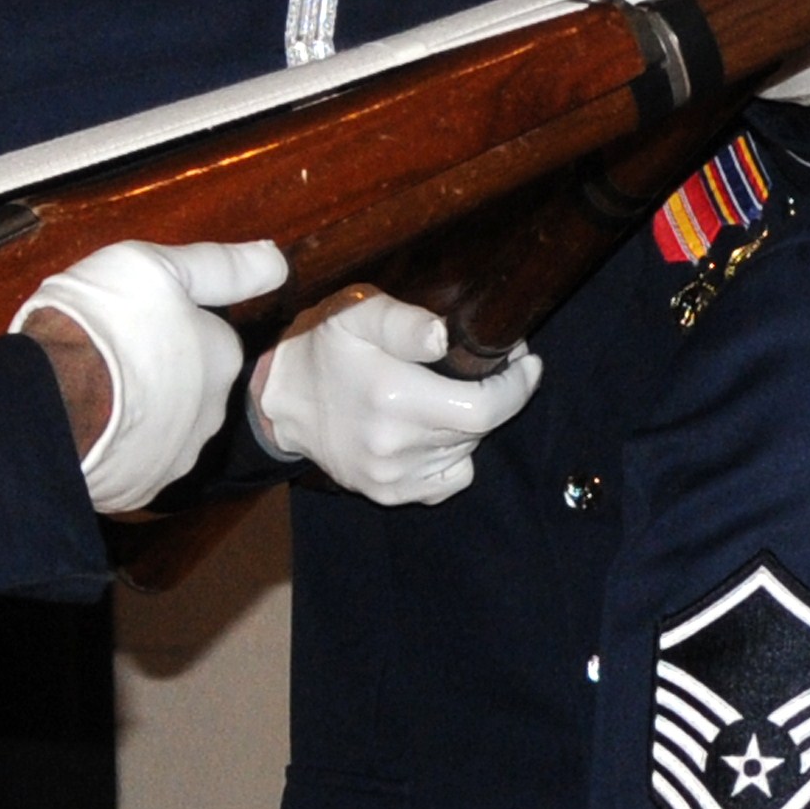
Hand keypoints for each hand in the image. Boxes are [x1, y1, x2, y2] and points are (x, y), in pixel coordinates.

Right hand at [10, 238, 286, 513]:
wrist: (54, 394)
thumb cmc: (106, 321)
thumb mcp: (161, 267)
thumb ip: (223, 267)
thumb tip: (277, 261)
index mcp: (223, 357)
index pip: (209, 340)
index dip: (169, 326)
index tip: (133, 320)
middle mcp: (212, 413)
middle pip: (186, 388)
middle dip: (156, 376)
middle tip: (107, 354)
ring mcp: (177, 456)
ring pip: (159, 431)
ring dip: (135, 416)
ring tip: (91, 392)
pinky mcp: (140, 489)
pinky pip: (129, 466)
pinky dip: (112, 451)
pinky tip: (85, 429)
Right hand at [248, 290, 543, 507]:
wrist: (281, 400)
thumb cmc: (323, 346)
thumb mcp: (355, 314)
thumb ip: (403, 323)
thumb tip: (445, 336)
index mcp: (393, 397)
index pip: (484, 408)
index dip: (517, 387)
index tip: (528, 363)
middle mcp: (395, 445)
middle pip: (480, 428)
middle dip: (493, 396)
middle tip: (482, 369)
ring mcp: (392, 476)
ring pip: (466, 451)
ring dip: (467, 424)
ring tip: (439, 395)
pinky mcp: (390, 493)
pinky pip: (450, 479)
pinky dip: (452, 455)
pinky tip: (426, 430)